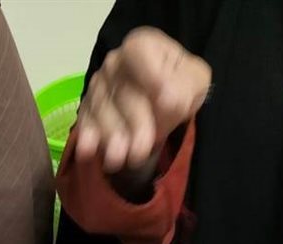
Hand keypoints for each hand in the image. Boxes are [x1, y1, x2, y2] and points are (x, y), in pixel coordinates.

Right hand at [75, 27, 210, 175]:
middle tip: (142, 147)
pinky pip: (86, 121)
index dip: (150, 75)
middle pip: (122, 90)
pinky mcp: (88, 109)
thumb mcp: (195, 80)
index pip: (138, 52)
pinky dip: (88, 135)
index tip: (165, 100)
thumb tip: (168, 99)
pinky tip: (88, 150)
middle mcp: (115, 62)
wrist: (165, 104)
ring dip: (111, 135)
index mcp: (142, 45)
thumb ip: (185, 85)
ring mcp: (98, 86)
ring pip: (103, 110)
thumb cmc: (180, 86)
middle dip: (133, 121)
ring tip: (119, 159)